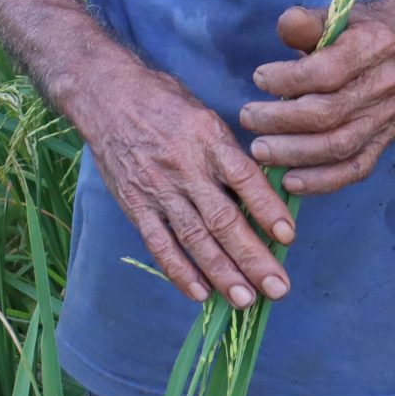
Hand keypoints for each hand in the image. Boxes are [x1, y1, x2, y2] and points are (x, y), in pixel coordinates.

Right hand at [76, 62, 295, 309]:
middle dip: (253, 257)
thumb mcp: (204, 115)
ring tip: (246, 299)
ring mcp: (157, 189)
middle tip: (278, 288)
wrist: (106, 95)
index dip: (267, 209)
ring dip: (222, 272)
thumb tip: (263, 196)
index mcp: (207, 139)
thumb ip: (229, 155)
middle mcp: (184, 167)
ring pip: (194, 238)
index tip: (288, 237)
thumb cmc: (164, 102)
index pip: (244, 178)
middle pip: (223, 219)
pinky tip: (200, 293)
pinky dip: (179, 271)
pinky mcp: (135, 204)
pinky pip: (158, 243)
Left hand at [240, 5, 394, 197]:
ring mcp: (387, 119)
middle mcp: (385, 86)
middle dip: (281, 120)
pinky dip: (321, 181)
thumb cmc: (347, 35)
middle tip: (247, 118)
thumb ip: (304, 22)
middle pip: (330, 113)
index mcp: (373, 46)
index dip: (288, 80)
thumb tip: (288, 24)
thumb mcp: (328, 19)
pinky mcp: (383, 143)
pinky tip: (289, 181)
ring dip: (294, 153)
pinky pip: (354, 170)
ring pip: (339, 146)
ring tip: (259, 150)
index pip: (328, 71)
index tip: (258, 79)